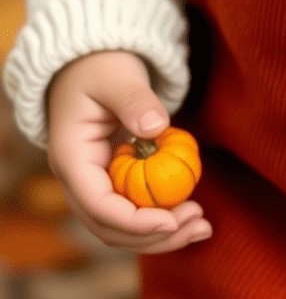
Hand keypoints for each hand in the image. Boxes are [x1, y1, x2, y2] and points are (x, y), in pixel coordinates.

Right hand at [47, 49, 211, 252]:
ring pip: (122, 226)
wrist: (89, 62)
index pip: (98, 206)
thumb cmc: (101, 65)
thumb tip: (155, 128)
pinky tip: (191, 211)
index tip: (171, 220)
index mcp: (71, 158)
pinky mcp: (113, 180)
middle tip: (198, 225)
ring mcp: (94, 183)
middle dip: (153, 236)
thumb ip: (134, 100)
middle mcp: (78, 180)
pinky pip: (134, 208)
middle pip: (110, 227)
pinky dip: (160, 215)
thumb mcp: (117, 76)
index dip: (134, 222)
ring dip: (160, 234)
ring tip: (202, 226)